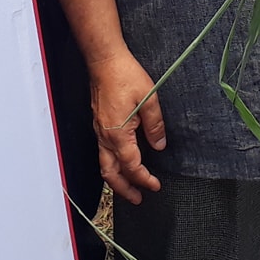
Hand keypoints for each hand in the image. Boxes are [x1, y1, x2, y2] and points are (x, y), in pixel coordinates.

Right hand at [88, 53, 165, 204]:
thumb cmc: (124, 76)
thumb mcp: (149, 99)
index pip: (131, 166)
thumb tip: (159, 145)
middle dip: (124, 189)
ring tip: (128, 187)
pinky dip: (112, 164)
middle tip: (138, 199)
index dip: (144, 179)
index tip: (155, 186)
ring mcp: (99, 130)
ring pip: (104, 164)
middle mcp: (105, 136)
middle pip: (111, 173)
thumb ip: (155, 125)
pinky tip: (121, 162)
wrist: (105, 61)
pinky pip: (103, 151)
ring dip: (116, 179)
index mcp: (118, 134)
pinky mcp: (99, 123)